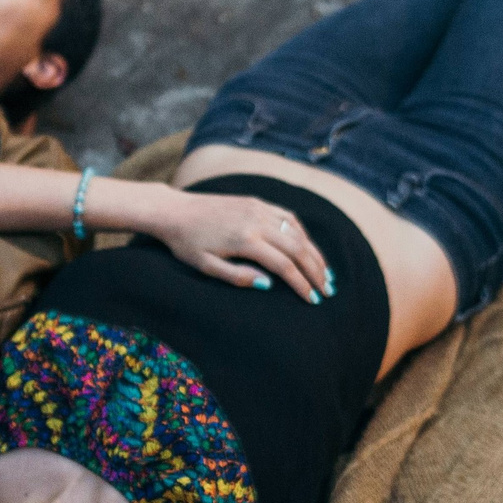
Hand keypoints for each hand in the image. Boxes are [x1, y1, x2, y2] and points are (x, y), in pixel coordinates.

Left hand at [151, 188, 332, 301]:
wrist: (174, 211)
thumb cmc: (186, 243)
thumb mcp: (206, 266)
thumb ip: (238, 277)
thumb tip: (269, 285)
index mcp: (244, 240)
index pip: (284, 265)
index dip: (301, 284)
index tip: (312, 300)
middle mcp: (256, 220)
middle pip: (297, 248)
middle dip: (315, 271)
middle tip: (327, 290)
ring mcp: (258, 208)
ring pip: (297, 232)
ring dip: (314, 253)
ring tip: (325, 272)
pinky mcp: (256, 202)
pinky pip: (287, 217)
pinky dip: (302, 234)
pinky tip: (308, 247)